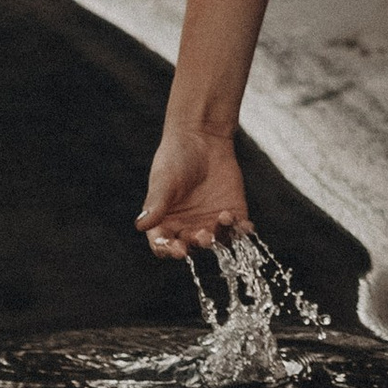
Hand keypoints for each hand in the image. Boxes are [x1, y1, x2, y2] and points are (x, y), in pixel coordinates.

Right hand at [137, 127, 250, 256]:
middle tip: (204, 236)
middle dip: (198, 243)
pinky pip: (238, 229)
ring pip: (216, 241)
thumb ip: (156, 204)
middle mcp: (187, 228)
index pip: (164, 245)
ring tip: (223, 218)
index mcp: (165, 223)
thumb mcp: (164, 180)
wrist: (203, 137)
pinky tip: (246, 225)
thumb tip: (141, 225)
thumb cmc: (176, 157)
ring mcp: (210, 222)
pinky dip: (242, 231)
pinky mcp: (231, 214)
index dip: (170, 250)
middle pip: (192, 246)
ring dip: (221, 236)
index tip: (179, 250)